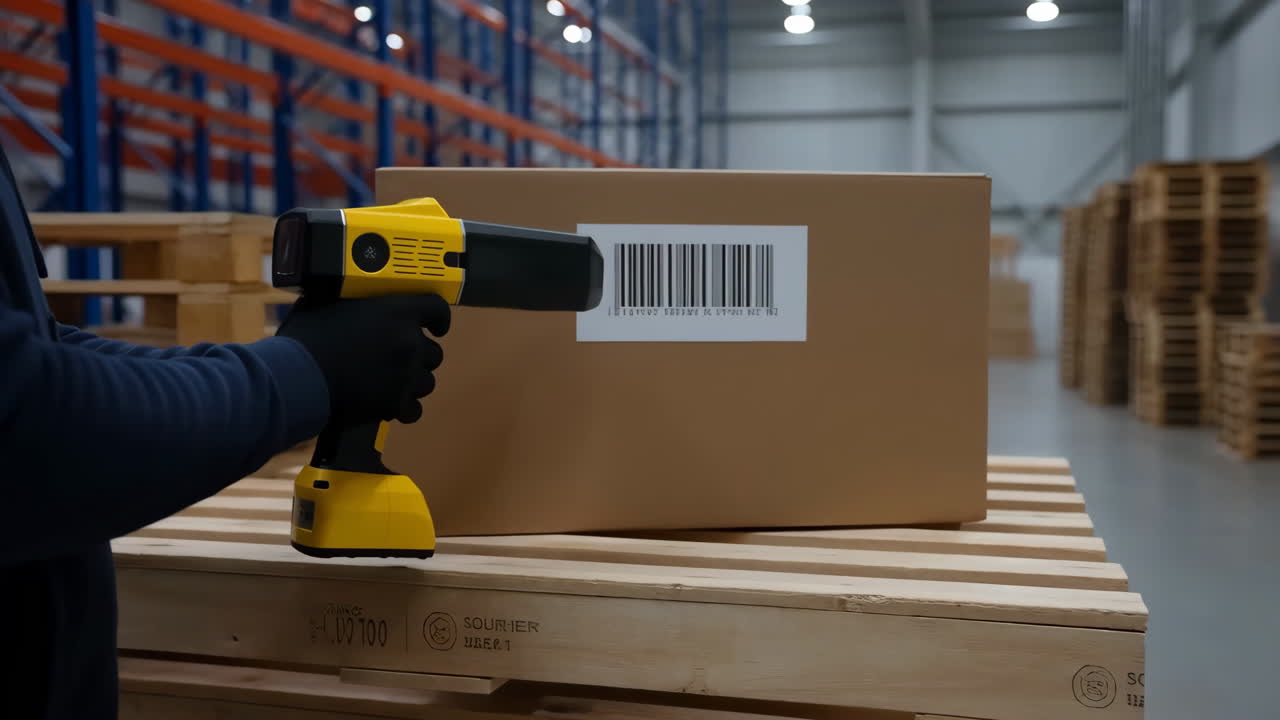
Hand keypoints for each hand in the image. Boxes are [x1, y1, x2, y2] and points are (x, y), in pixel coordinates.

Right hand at [277, 295, 449, 424]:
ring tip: (391, 382)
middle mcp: (409, 343)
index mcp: (398, 312)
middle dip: (419, 355)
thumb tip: (358, 302)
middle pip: (434, 352)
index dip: (439, 319)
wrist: (297, 379)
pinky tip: (388, 404)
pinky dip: (403, 407)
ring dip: (412, 381)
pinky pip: (414, 409)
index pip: (437, 310)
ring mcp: (406, 376)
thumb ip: (358, 304)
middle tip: (397, 358)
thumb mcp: (331, 305)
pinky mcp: (395, 404)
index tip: (437, 327)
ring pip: (427, 381)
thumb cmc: (308, 337)